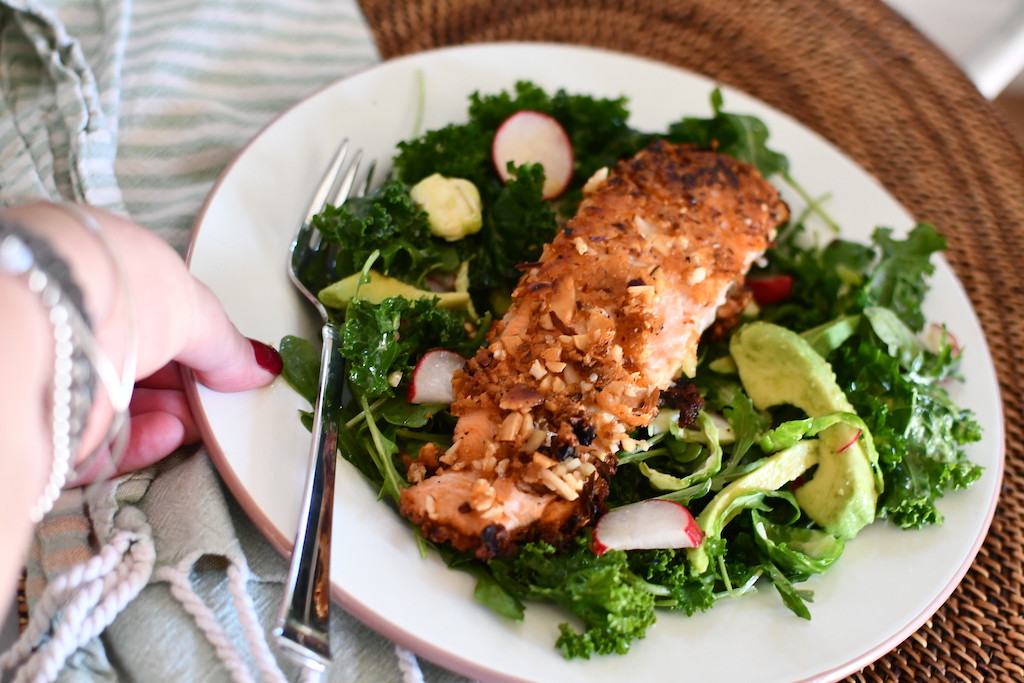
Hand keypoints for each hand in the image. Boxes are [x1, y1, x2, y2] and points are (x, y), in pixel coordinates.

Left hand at [2, 201, 282, 479]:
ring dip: (167, 414)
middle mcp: (65, 314)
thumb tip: (255, 364)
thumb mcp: (192, 305)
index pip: (151, 310)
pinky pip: (95, 444)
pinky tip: (166, 433)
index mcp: (93, 265)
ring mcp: (49, 369)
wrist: (38, 330)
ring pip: (117, 405)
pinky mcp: (39, 423)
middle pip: (137, 361)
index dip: (192, 338)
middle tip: (218, 397)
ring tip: (197, 420)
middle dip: (184, 385)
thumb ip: (225, 342)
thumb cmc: (105, 285)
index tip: (224, 363)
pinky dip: (136, 443)